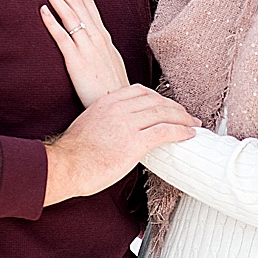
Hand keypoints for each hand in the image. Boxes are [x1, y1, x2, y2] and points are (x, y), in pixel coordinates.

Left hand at [39, 0, 129, 107]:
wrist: (118, 104)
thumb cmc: (113, 88)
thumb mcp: (109, 61)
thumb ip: (100, 47)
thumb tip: (94, 38)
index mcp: (103, 36)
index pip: (89, 4)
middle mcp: (97, 37)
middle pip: (78, 4)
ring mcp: (87, 48)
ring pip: (71, 16)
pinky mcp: (77, 61)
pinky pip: (63, 38)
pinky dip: (52, 22)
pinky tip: (42, 10)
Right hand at [44, 84, 199, 205]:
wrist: (64, 166)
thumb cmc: (73, 153)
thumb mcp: (88, 124)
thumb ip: (105, 121)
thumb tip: (118, 132)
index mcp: (107, 102)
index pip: (141, 91)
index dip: (159, 98)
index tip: (168, 105)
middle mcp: (119, 108)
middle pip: (156, 100)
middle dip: (175, 107)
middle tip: (187, 115)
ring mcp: (127, 124)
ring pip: (164, 114)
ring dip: (183, 119)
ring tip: (193, 124)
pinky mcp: (134, 142)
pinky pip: (165, 132)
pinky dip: (180, 131)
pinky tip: (189, 134)